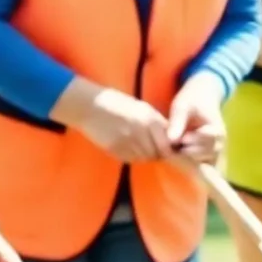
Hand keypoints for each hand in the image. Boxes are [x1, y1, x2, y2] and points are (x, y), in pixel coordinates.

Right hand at [53, 84, 171, 163]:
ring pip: (144, 158)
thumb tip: (172, 137)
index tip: (165, 147)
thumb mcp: (141, 107)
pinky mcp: (114, 149)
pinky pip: (130, 159)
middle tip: (152, 147)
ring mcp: (126, 142)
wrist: (89, 106)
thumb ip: (157, 122)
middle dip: (156, 153)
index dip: (168, 148)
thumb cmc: (117, 103)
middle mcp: (139, 132)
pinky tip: (127, 146)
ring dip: (144, 155)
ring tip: (138, 145)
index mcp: (148, 119)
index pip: (166, 145)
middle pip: (156, 154)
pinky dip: (132, 156)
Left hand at [167, 77, 225, 164]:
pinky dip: (192, 165)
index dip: (194, 141)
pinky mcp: (208, 157)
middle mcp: (220, 143)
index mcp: (217, 129)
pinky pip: (203, 167)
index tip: (182, 138)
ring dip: (189, 159)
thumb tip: (171, 140)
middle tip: (174, 148)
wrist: (201, 99)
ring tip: (176, 152)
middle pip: (207, 154)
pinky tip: (178, 160)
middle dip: (189, 152)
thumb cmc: (191, 101)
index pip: (209, 140)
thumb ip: (177, 121)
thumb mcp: (182, 106)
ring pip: (205, 163)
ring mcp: (215, 152)